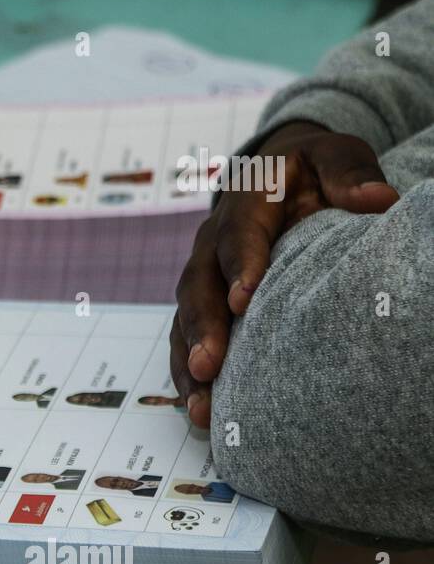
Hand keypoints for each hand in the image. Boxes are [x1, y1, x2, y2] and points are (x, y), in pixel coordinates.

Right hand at [170, 121, 398, 427]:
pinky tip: (200, 408)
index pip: (239, 236)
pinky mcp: (201, 303)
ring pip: (186, 320)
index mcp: (244, 204)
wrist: (271, 176)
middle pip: (199, 287)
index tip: (245, 300)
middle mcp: (211, 243)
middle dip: (203, 329)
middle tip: (209, 365)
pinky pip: (186, 338)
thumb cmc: (308, 171)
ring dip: (189, 362)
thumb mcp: (331, 155)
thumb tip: (377, 200)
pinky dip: (189, 374)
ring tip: (201, 403)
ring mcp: (202, 275)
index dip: (239, 267)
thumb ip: (348, 172)